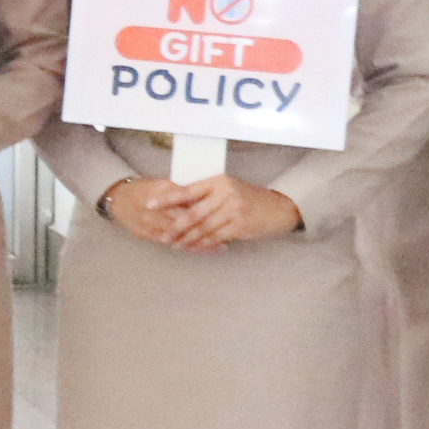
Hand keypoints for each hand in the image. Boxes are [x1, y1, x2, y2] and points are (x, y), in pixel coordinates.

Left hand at [104, 173, 301, 250]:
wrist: (278, 207)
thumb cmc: (249, 198)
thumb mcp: (229, 188)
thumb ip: (207, 194)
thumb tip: (179, 205)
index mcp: (218, 181)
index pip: (187, 190)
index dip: (167, 198)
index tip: (150, 204)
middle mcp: (225, 193)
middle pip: (193, 213)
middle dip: (175, 227)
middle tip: (163, 235)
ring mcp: (233, 209)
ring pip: (203, 228)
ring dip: (187, 239)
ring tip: (175, 244)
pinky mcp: (239, 225)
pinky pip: (215, 237)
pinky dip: (203, 244)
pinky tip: (194, 247)